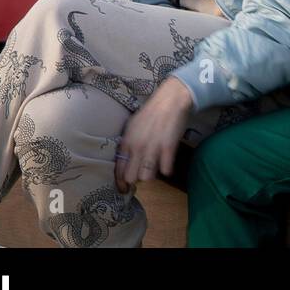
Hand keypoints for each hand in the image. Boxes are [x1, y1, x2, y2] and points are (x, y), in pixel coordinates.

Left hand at [114, 76, 193, 192]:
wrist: (171, 100)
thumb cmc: (151, 112)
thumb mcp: (132, 127)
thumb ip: (128, 144)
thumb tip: (125, 159)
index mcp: (126, 143)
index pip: (119, 171)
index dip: (121, 183)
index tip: (125, 189)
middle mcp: (136, 148)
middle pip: (132, 178)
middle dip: (137, 178)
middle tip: (143, 173)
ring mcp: (152, 149)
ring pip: (147, 177)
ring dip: (152, 174)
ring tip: (156, 166)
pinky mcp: (168, 148)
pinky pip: (165, 170)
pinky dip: (167, 169)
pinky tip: (167, 162)